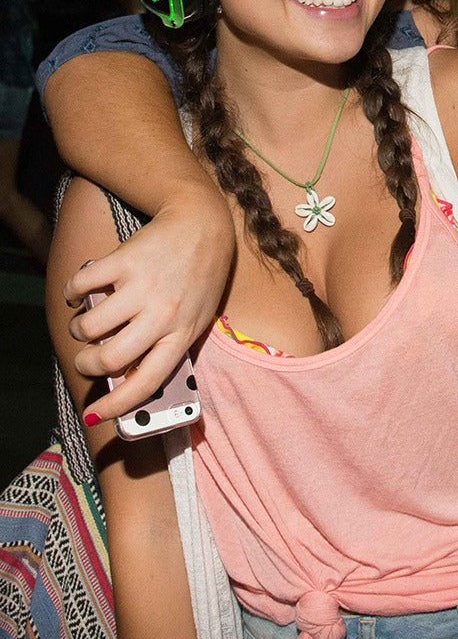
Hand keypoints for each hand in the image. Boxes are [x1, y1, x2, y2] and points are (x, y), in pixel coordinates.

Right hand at [62, 185, 234, 421]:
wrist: (203, 224)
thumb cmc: (202, 275)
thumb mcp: (199, 315)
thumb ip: (172, 342)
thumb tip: (132, 375)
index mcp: (183, 332)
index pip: (148, 380)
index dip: (119, 404)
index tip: (95, 414)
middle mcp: (163, 313)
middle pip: (110, 359)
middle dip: (88, 364)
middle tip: (87, 357)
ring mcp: (143, 286)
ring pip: (90, 326)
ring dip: (79, 328)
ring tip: (88, 321)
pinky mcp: (124, 261)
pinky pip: (81, 286)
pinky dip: (72, 292)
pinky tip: (80, 292)